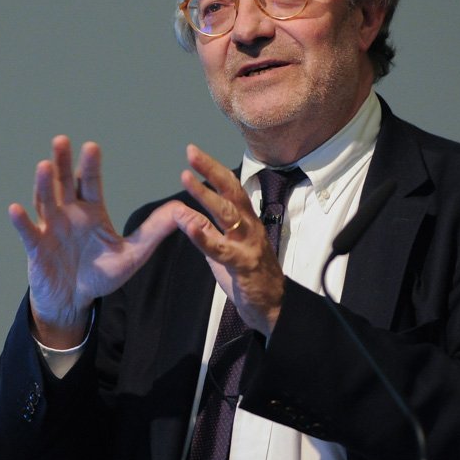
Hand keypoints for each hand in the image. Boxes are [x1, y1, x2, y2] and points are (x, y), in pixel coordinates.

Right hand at [8, 136, 179, 347]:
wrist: (74, 300)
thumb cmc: (101, 274)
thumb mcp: (132, 254)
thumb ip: (154, 232)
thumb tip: (182, 210)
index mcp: (91, 212)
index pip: (90, 183)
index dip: (89, 165)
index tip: (92, 146)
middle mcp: (68, 213)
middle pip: (63, 183)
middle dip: (62, 162)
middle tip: (61, 140)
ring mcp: (50, 228)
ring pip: (45, 201)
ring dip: (42, 184)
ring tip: (43, 165)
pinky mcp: (36, 247)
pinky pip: (28, 232)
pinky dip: (21, 221)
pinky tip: (15, 209)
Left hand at [172, 144, 285, 334]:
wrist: (273, 307)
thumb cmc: (249, 276)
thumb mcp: (224, 249)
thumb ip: (207, 231)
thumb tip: (186, 215)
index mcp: (245, 221)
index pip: (230, 188)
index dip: (213, 169)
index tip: (193, 153)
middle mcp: (249, 227)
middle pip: (231, 192)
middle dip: (211, 170)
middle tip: (191, 152)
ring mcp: (248, 245)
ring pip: (227, 214)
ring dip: (205, 195)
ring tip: (185, 179)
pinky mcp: (244, 265)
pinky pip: (221, 249)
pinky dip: (203, 236)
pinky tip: (188, 225)